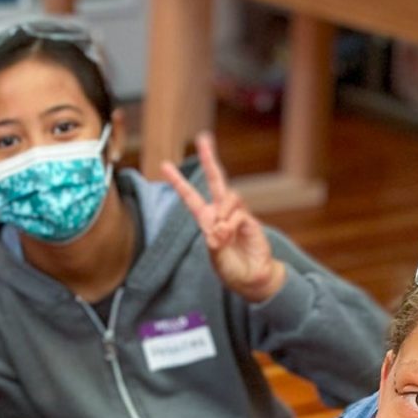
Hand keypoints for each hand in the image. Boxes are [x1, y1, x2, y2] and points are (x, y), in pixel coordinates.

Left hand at [163, 133, 282, 302]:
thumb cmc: (232, 270)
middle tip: (203, 138)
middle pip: (216, 179)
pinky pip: (238, 213)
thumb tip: (218, 227)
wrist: (253, 279)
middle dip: (209, 158)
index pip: (191, 197)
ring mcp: (236, 214)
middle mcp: (221, 213)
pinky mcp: (250, 220)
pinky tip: (229, 235)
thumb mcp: (216, 259)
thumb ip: (215, 243)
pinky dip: (231, 224)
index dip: (178, 181)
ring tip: (222, 233)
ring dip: (222, 212)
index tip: (164, 165)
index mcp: (207, 221)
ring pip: (228, 195)